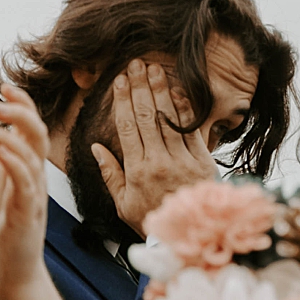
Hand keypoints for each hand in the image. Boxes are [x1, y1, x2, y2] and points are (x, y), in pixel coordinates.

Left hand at [0, 84, 50, 290]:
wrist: (11, 276)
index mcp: (26, 171)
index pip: (30, 129)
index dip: (22, 105)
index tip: (5, 87)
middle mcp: (34, 179)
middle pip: (38, 134)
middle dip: (22, 111)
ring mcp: (33, 196)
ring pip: (33, 154)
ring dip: (12, 134)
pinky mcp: (27, 214)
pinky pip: (25, 182)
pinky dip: (12, 161)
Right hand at [90, 60, 217, 234]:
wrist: (190, 236)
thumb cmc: (152, 219)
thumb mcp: (123, 204)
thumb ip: (110, 174)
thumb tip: (96, 147)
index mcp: (137, 170)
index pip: (127, 127)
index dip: (123, 101)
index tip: (119, 80)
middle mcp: (159, 161)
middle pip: (146, 116)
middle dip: (141, 87)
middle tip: (136, 64)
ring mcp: (182, 160)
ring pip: (168, 118)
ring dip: (161, 90)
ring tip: (155, 69)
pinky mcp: (203, 161)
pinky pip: (192, 130)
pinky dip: (185, 109)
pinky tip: (179, 90)